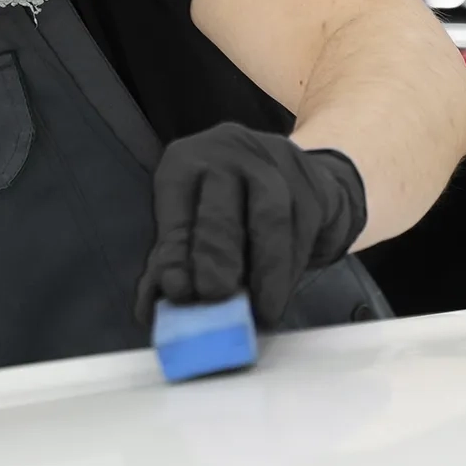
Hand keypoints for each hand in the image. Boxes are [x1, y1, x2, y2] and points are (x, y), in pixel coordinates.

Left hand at [135, 122, 367, 327]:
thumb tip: (152, 307)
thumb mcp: (190, 221)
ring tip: (258, 311)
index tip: (177, 290)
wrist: (293, 180)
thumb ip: (174, 260)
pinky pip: (302, 232)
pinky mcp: (313, 187)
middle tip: (214, 295)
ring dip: (265, 271)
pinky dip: (288, 271)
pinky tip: (277, 298)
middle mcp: (228, 154)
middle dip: (216, 253)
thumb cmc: (227, 207)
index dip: (176, 248)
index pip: (176, 202)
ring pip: (270, 218)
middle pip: (221, 204)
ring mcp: (275, 164)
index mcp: (186, 161)